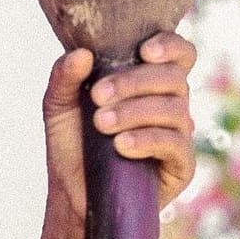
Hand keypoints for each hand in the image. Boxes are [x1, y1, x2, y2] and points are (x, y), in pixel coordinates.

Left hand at [42, 32, 196, 223]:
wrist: (72, 193)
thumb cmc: (71, 143)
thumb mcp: (58, 106)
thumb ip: (64, 77)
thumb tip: (82, 53)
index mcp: (148, 82)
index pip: (179, 54)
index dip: (170, 45)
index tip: (145, 51)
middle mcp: (170, 103)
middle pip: (173, 77)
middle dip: (133, 82)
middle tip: (97, 96)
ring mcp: (179, 134)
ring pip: (174, 109)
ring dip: (134, 112)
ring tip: (101, 123)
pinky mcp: (181, 165)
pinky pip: (175, 144)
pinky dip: (146, 140)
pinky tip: (120, 145)